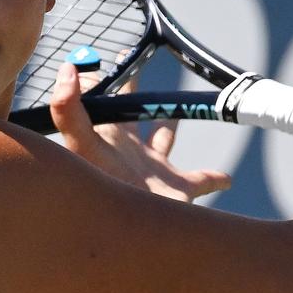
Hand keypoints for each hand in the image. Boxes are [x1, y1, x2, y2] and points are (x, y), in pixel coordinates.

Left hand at [47, 62, 231, 202]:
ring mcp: (154, 171)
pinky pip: (201, 181)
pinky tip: (226, 178)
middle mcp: (130, 151)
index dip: (109, 77)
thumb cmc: (102, 194)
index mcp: (109, 136)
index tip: (118, 53)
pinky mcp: (179, 191)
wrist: (130, 239)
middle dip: (135, 93)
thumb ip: (69, 109)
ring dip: (169, 127)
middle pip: (132, 114)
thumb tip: (66, 69)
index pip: (106, 98)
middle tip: (136, 67)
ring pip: (163, 142)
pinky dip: (215, 178)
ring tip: (175, 113)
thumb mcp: (82, 146)